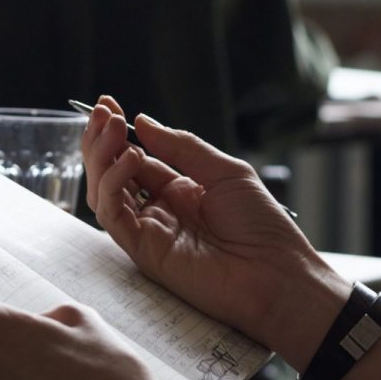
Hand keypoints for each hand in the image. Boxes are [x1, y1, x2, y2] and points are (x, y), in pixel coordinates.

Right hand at [80, 98, 347, 365]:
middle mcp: (159, 211)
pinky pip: (113, 217)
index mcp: (178, 191)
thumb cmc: (263, 226)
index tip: (108, 104)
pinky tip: (130, 159)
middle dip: (102, 141)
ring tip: (112, 129)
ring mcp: (149, 232)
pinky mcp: (143, 252)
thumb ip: (182, 147)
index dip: (118, 132)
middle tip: (101, 112)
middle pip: (112, 174)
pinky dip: (113, 185)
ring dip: (101, 158)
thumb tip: (142, 121)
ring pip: (104, 193)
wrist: (279, 276)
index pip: (134, 159)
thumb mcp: (226, 171)